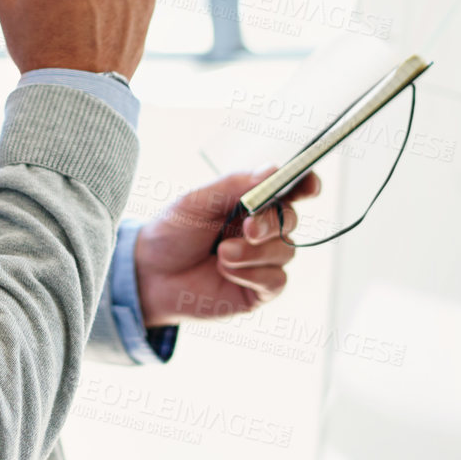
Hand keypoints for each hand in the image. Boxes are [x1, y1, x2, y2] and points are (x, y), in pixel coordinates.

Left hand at [133, 166, 321, 327]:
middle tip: (247, 228)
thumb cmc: (173, 232)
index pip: (290, 189)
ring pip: (286, 251)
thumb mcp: (198, 201)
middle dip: (272, 223)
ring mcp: (263, 260)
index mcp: (252, 202)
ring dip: (255, 252)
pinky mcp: (259, 290)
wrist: (150, 274)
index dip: (306, 184)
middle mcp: (263, 229)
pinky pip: (276, 280)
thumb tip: (273, 170)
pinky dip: (253, 274)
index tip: (309, 185)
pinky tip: (226, 271)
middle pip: (292, 219)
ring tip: (222, 253)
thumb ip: (234, 185)